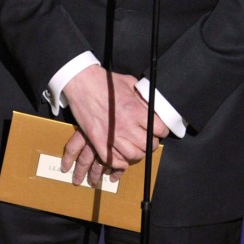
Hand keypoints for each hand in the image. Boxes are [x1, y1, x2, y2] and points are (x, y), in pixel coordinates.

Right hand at [61, 66, 168, 184]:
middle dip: (151, 143)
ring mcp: (111, 135)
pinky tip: (122, 158)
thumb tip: (151, 105)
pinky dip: (120, 162)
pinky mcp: (98, 140)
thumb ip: (141, 97)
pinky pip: (112, 159)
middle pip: (147, 145)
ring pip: (132, 155)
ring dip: (137, 154)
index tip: (160, 130)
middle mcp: (125, 125)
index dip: (162, 131)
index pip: (158, 129)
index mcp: (135, 110)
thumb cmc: (106, 81)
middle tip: (149, 140)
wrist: (82, 83)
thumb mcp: (129, 83)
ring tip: (136, 149)